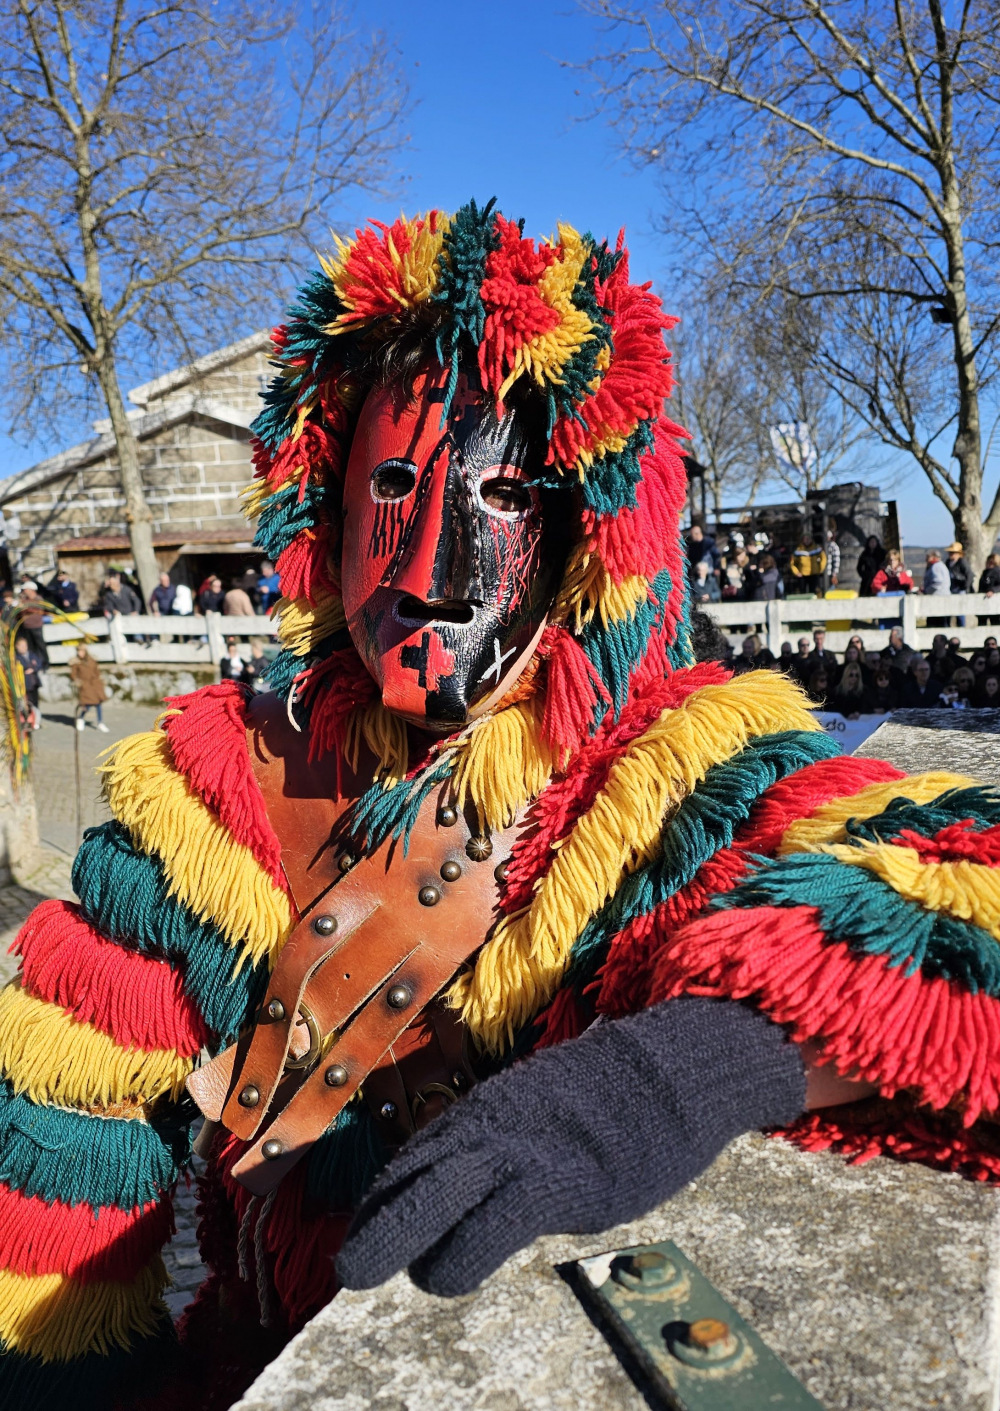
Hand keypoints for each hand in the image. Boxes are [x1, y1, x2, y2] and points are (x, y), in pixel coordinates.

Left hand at [336, 998, 804, 1297]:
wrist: (665, 1071)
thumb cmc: (607, 1102)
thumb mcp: (541, 1116)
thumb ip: (505, 1145)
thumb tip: (474, 1186)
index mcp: (482, 1114)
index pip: (415, 1160)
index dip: (384, 1201)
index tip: (361, 1235)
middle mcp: (488, 1125)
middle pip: (414, 1173)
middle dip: (375, 1224)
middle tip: (345, 1268)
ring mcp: (518, 1147)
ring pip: (438, 1191)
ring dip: (400, 1237)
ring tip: (370, 1272)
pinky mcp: (556, 1178)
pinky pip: (493, 1220)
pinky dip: (462, 1253)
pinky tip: (450, 1274)